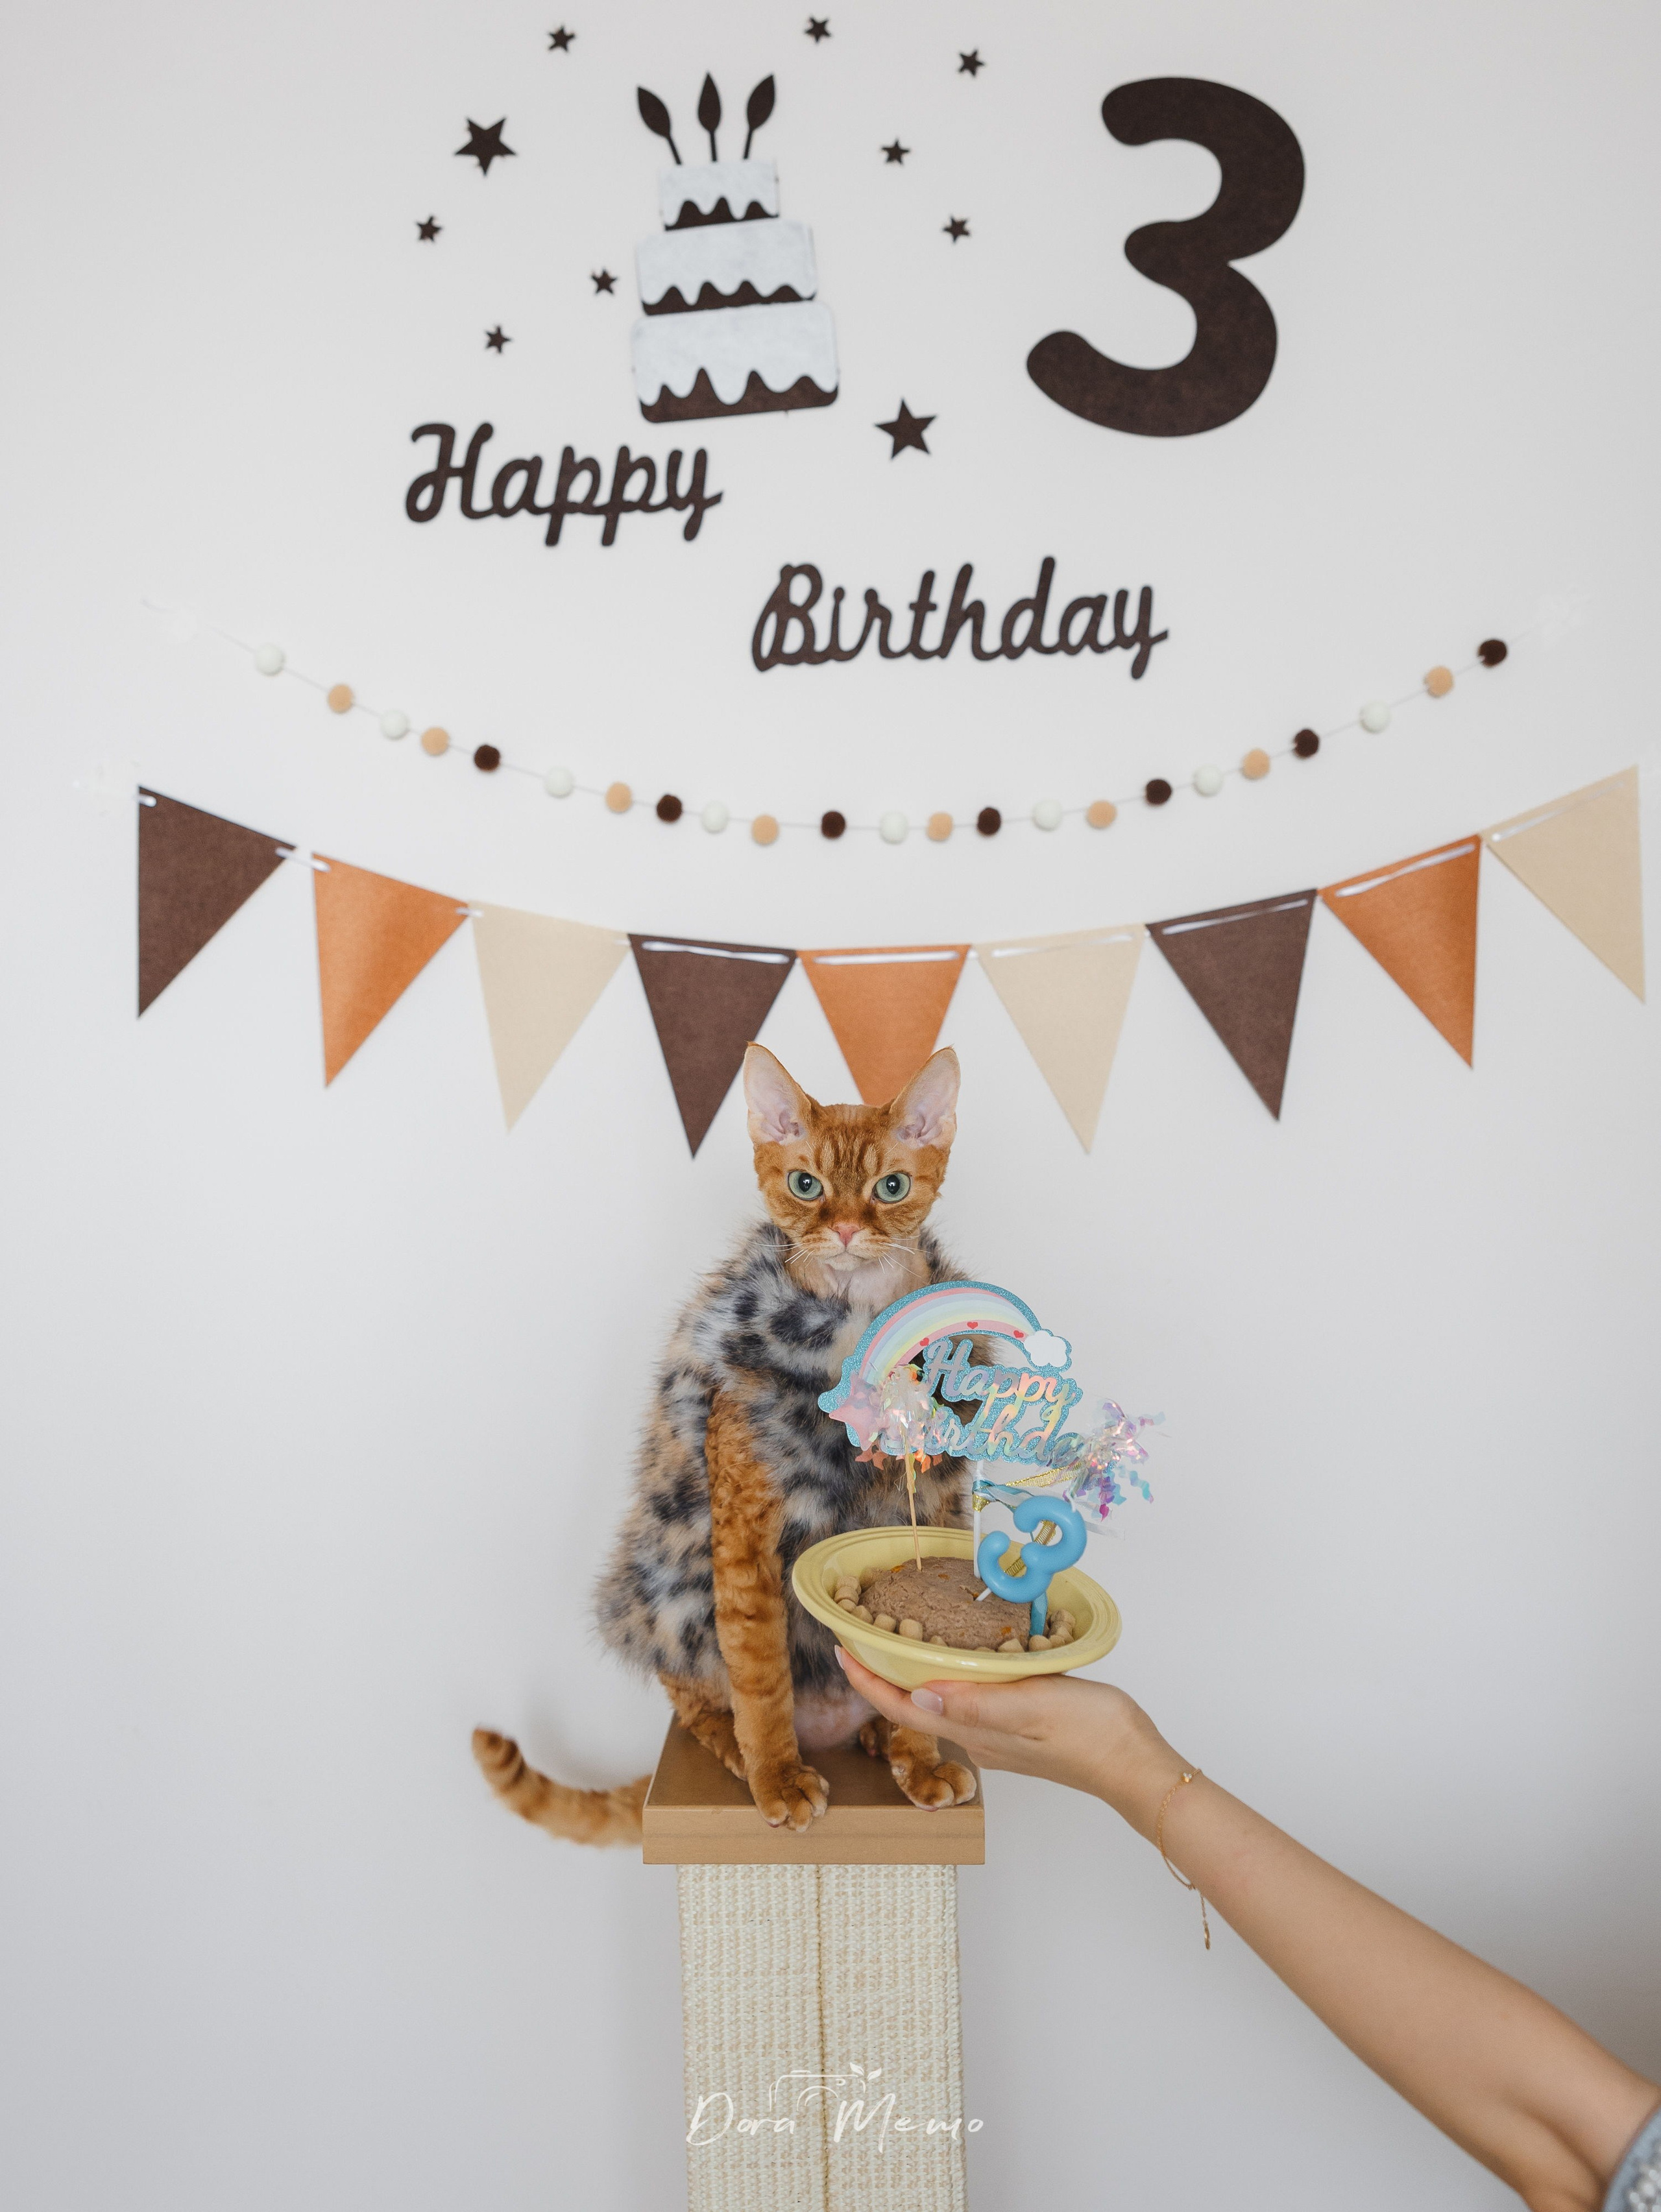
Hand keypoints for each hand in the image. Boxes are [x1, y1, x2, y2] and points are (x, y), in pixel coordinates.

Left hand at [834, 1646, 1189, 1837]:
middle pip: (915, 1705)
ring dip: (916, 1671)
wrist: (1136, 1766)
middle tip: (865, 1631)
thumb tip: (920, 1694)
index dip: (869, 1681)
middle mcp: (978, 1737)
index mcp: (974, 1732)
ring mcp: (998, 1735)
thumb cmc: (1091, 1735)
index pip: (904, 1708)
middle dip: (884, 1673)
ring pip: (942, 1701)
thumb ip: (977, 1705)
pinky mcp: (1020, 1727)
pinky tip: (963, 1650)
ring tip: (903, 1632)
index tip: (841, 1649)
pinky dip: (953, 1673)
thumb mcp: (1032, 1709)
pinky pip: (971, 1698)